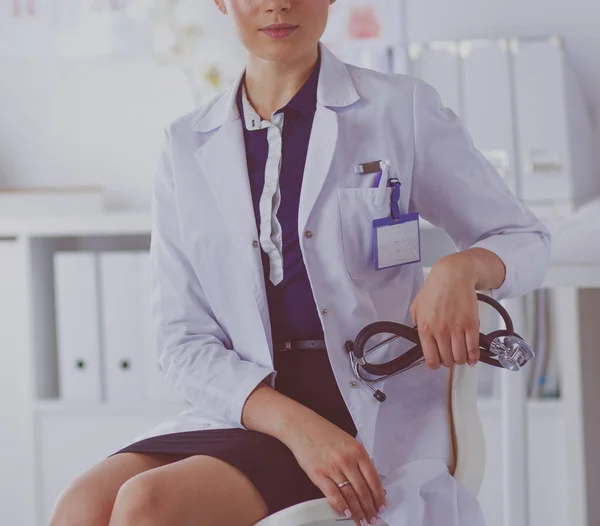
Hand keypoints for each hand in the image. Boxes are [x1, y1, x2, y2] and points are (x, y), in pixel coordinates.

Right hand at [281, 412, 385, 525]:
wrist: (302, 426)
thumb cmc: (324, 432)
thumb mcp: (348, 441)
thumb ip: (359, 460)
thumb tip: (369, 481)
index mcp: (358, 451)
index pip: (374, 479)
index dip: (379, 497)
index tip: (381, 506)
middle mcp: (347, 460)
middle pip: (363, 491)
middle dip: (369, 508)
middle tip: (372, 518)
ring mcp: (333, 468)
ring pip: (350, 495)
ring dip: (357, 511)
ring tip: (360, 519)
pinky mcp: (319, 475)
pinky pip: (333, 495)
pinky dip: (341, 506)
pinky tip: (345, 512)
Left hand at [410, 252, 480, 368]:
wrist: (454, 275)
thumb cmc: (435, 288)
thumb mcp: (417, 305)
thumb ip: (415, 322)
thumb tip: (418, 336)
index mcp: (424, 328)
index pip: (430, 358)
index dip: (434, 364)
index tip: (437, 362)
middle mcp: (440, 331)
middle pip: (446, 360)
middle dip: (448, 361)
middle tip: (449, 355)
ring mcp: (456, 329)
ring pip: (460, 357)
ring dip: (460, 360)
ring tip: (460, 356)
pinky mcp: (471, 325)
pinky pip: (473, 349)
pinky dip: (473, 357)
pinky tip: (471, 357)